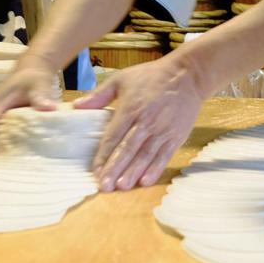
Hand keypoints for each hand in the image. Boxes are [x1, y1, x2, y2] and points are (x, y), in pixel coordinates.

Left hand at [73, 56, 203, 191]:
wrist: (186, 76)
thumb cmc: (151, 76)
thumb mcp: (121, 78)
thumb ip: (99, 94)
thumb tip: (77, 106)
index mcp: (130, 108)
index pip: (113, 136)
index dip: (104, 155)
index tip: (95, 171)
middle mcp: (146, 122)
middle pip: (127, 149)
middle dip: (115, 169)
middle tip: (105, 186)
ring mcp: (162, 131)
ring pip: (145, 156)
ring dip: (133, 172)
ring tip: (122, 186)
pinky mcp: (175, 137)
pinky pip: (164, 156)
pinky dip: (154, 169)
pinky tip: (145, 181)